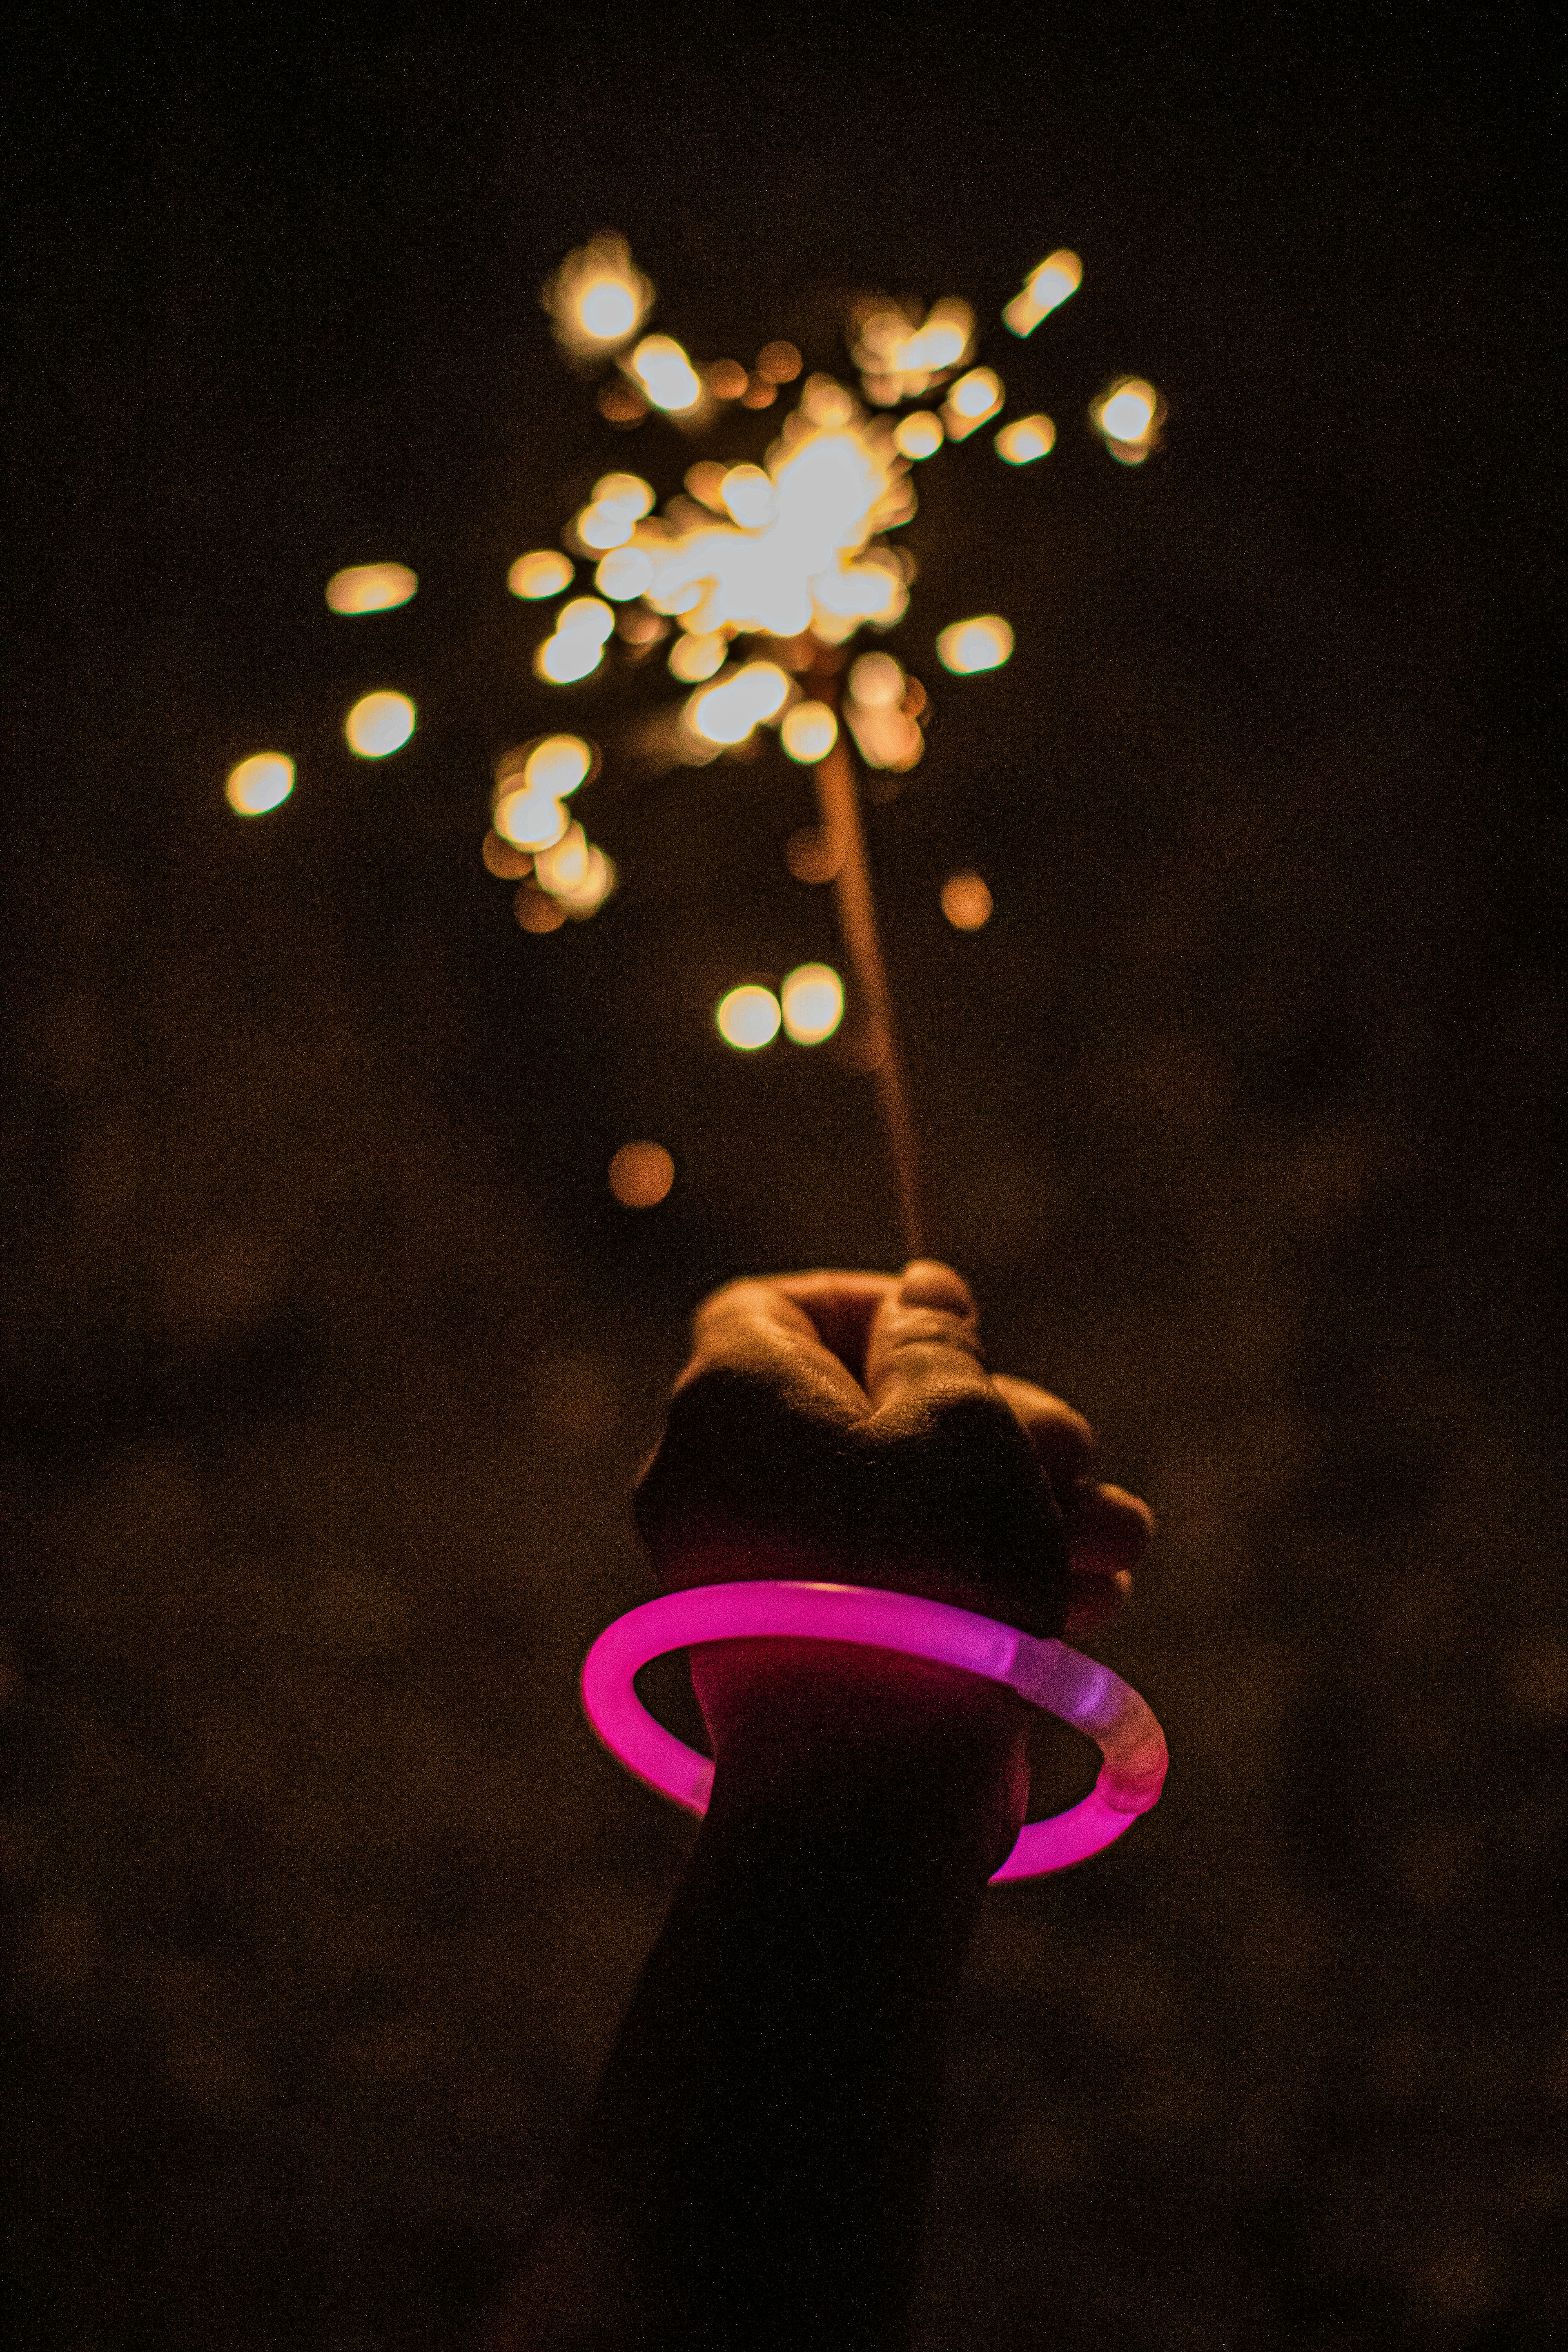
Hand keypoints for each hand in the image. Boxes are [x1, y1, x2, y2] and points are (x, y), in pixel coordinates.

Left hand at [633, 1261, 1151, 1816]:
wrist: (872, 1788)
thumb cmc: (926, 1577)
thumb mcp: (960, 1420)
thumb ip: (939, 1343)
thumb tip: (920, 1294)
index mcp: (729, 1395)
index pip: (776, 1308)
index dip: (874, 1307)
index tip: (964, 1339)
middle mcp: (712, 1477)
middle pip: (858, 1411)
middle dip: (992, 1429)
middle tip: (1081, 1464)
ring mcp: (743, 1574)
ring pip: (886, 1504)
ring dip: (1009, 1510)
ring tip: (1114, 1550)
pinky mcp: (788, 1652)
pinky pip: (875, 1581)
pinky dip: (967, 1579)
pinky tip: (1082, 1603)